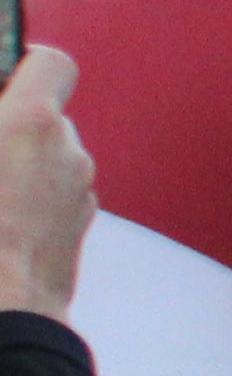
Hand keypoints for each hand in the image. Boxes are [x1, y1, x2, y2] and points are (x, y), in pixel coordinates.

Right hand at [0, 46, 93, 322]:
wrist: (0, 310)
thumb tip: (3, 112)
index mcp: (32, 122)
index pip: (51, 64)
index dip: (24, 66)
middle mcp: (68, 152)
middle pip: (44, 118)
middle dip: (9, 126)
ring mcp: (79, 194)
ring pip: (47, 162)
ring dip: (16, 166)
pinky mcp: (77, 231)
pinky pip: (51, 199)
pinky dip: (27, 200)